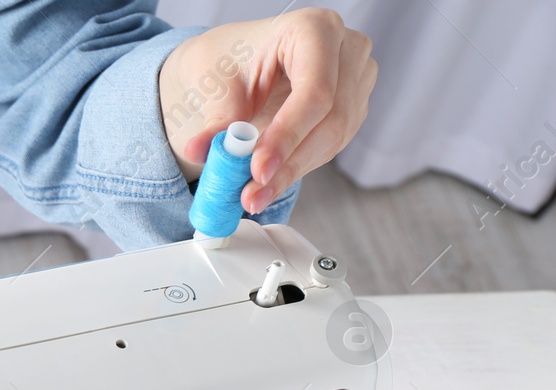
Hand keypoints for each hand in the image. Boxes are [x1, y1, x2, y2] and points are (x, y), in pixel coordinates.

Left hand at [158, 9, 376, 214]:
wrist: (237, 60)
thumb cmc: (229, 59)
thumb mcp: (215, 84)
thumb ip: (216, 120)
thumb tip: (198, 152)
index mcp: (315, 29)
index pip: (315, 90)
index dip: (288, 135)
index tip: (258, 170)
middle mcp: (347, 49)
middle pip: (331, 118)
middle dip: (289, 163)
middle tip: (252, 194)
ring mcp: (356, 78)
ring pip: (335, 137)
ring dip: (293, 171)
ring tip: (254, 195)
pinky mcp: (354, 106)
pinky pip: (332, 145)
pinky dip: (299, 167)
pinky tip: (272, 180)